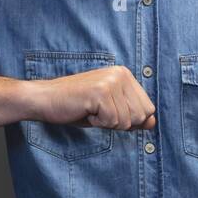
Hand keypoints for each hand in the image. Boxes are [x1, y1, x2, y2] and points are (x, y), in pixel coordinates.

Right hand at [29, 65, 156, 130]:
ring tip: (90, 110)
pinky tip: (85, 110)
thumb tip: (153, 122)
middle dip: (119, 122)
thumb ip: (132, 116)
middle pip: (141, 116)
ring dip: (106, 123)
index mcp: (125, 75)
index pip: (148, 109)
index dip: (129, 120)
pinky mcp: (101, 92)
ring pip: (126, 121)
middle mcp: (121, 74)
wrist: (45, 100)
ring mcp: (111, 82)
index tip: (106, 111)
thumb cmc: (75, 106)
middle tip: (97, 111)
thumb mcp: (109, 112)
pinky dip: (97, 123)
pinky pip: (112, 121)